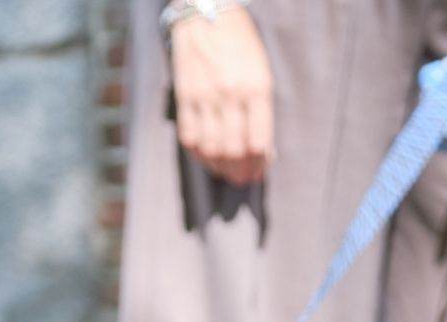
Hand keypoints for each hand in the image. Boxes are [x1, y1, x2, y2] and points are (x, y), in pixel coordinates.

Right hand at [170, 7, 274, 185]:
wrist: (206, 14)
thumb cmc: (240, 44)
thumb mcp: (261, 71)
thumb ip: (261, 109)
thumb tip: (261, 150)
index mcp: (256, 87)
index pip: (258, 141)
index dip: (259, 164)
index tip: (259, 173)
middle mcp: (230, 95)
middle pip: (234, 150)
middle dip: (239, 171)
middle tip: (242, 180)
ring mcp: (205, 97)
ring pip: (211, 149)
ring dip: (219, 168)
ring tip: (225, 173)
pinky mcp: (185, 98)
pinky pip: (190, 138)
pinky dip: (198, 155)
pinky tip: (206, 158)